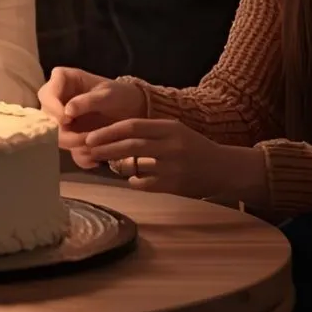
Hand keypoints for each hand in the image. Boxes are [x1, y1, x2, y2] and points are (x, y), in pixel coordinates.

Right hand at [38, 67, 144, 168]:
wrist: (132, 110)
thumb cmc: (120, 95)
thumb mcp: (108, 94)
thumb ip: (88, 101)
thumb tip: (67, 111)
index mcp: (63, 80)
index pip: (47, 94)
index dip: (53, 108)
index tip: (67, 120)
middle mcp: (57, 100)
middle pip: (47, 119)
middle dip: (64, 133)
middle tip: (85, 138)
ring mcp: (61, 120)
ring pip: (56, 137)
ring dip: (74, 145)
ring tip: (95, 146)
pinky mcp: (70, 137)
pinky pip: (69, 150)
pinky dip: (81, 156)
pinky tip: (95, 159)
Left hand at [82, 118, 228, 196]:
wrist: (223, 168)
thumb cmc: (194, 147)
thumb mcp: (175, 131)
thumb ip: (149, 131)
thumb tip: (114, 135)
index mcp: (170, 128)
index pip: (132, 126)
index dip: (108, 131)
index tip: (91, 136)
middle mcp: (171, 146)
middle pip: (130, 146)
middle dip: (105, 148)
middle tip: (89, 150)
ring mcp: (172, 167)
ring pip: (134, 167)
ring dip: (117, 166)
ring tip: (110, 164)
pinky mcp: (173, 186)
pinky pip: (142, 184)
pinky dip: (133, 181)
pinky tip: (133, 178)